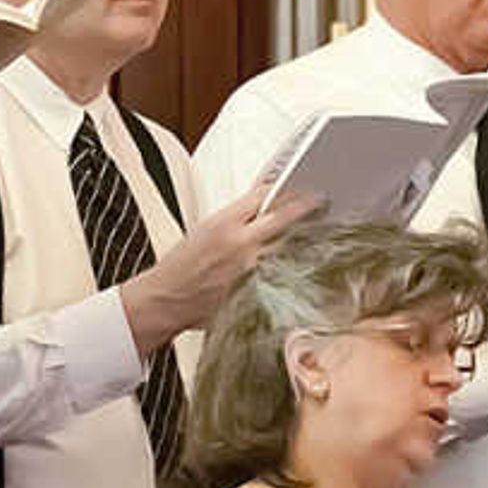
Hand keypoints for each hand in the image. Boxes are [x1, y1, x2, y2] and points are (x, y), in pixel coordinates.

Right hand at [131, 183, 322, 345]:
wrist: (165, 299)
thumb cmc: (180, 266)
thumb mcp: (204, 229)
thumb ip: (235, 218)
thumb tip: (263, 208)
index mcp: (224, 223)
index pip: (263, 196)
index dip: (286, 190)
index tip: (301, 188)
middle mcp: (241, 244)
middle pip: (284, 219)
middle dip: (306, 209)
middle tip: (322, 203)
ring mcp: (252, 270)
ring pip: (289, 247)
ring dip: (304, 238)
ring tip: (321, 231)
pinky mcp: (256, 291)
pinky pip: (282, 275)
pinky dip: (294, 266)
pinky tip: (307, 263)